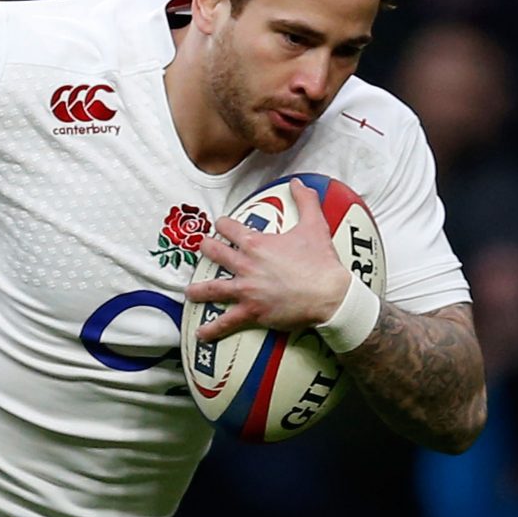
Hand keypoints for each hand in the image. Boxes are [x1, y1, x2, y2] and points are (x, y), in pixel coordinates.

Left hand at [186, 183, 352, 343]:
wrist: (329, 294)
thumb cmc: (321, 261)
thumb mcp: (315, 225)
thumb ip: (305, 200)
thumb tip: (298, 182)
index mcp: (257, 243)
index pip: (230, 228)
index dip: (223, 224)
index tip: (220, 224)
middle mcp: (246, 265)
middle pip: (216, 253)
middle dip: (206, 249)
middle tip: (201, 247)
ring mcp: (247, 289)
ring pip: (214, 288)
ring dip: (199, 290)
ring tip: (189, 292)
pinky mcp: (252, 311)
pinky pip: (227, 321)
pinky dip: (213, 328)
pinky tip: (201, 333)